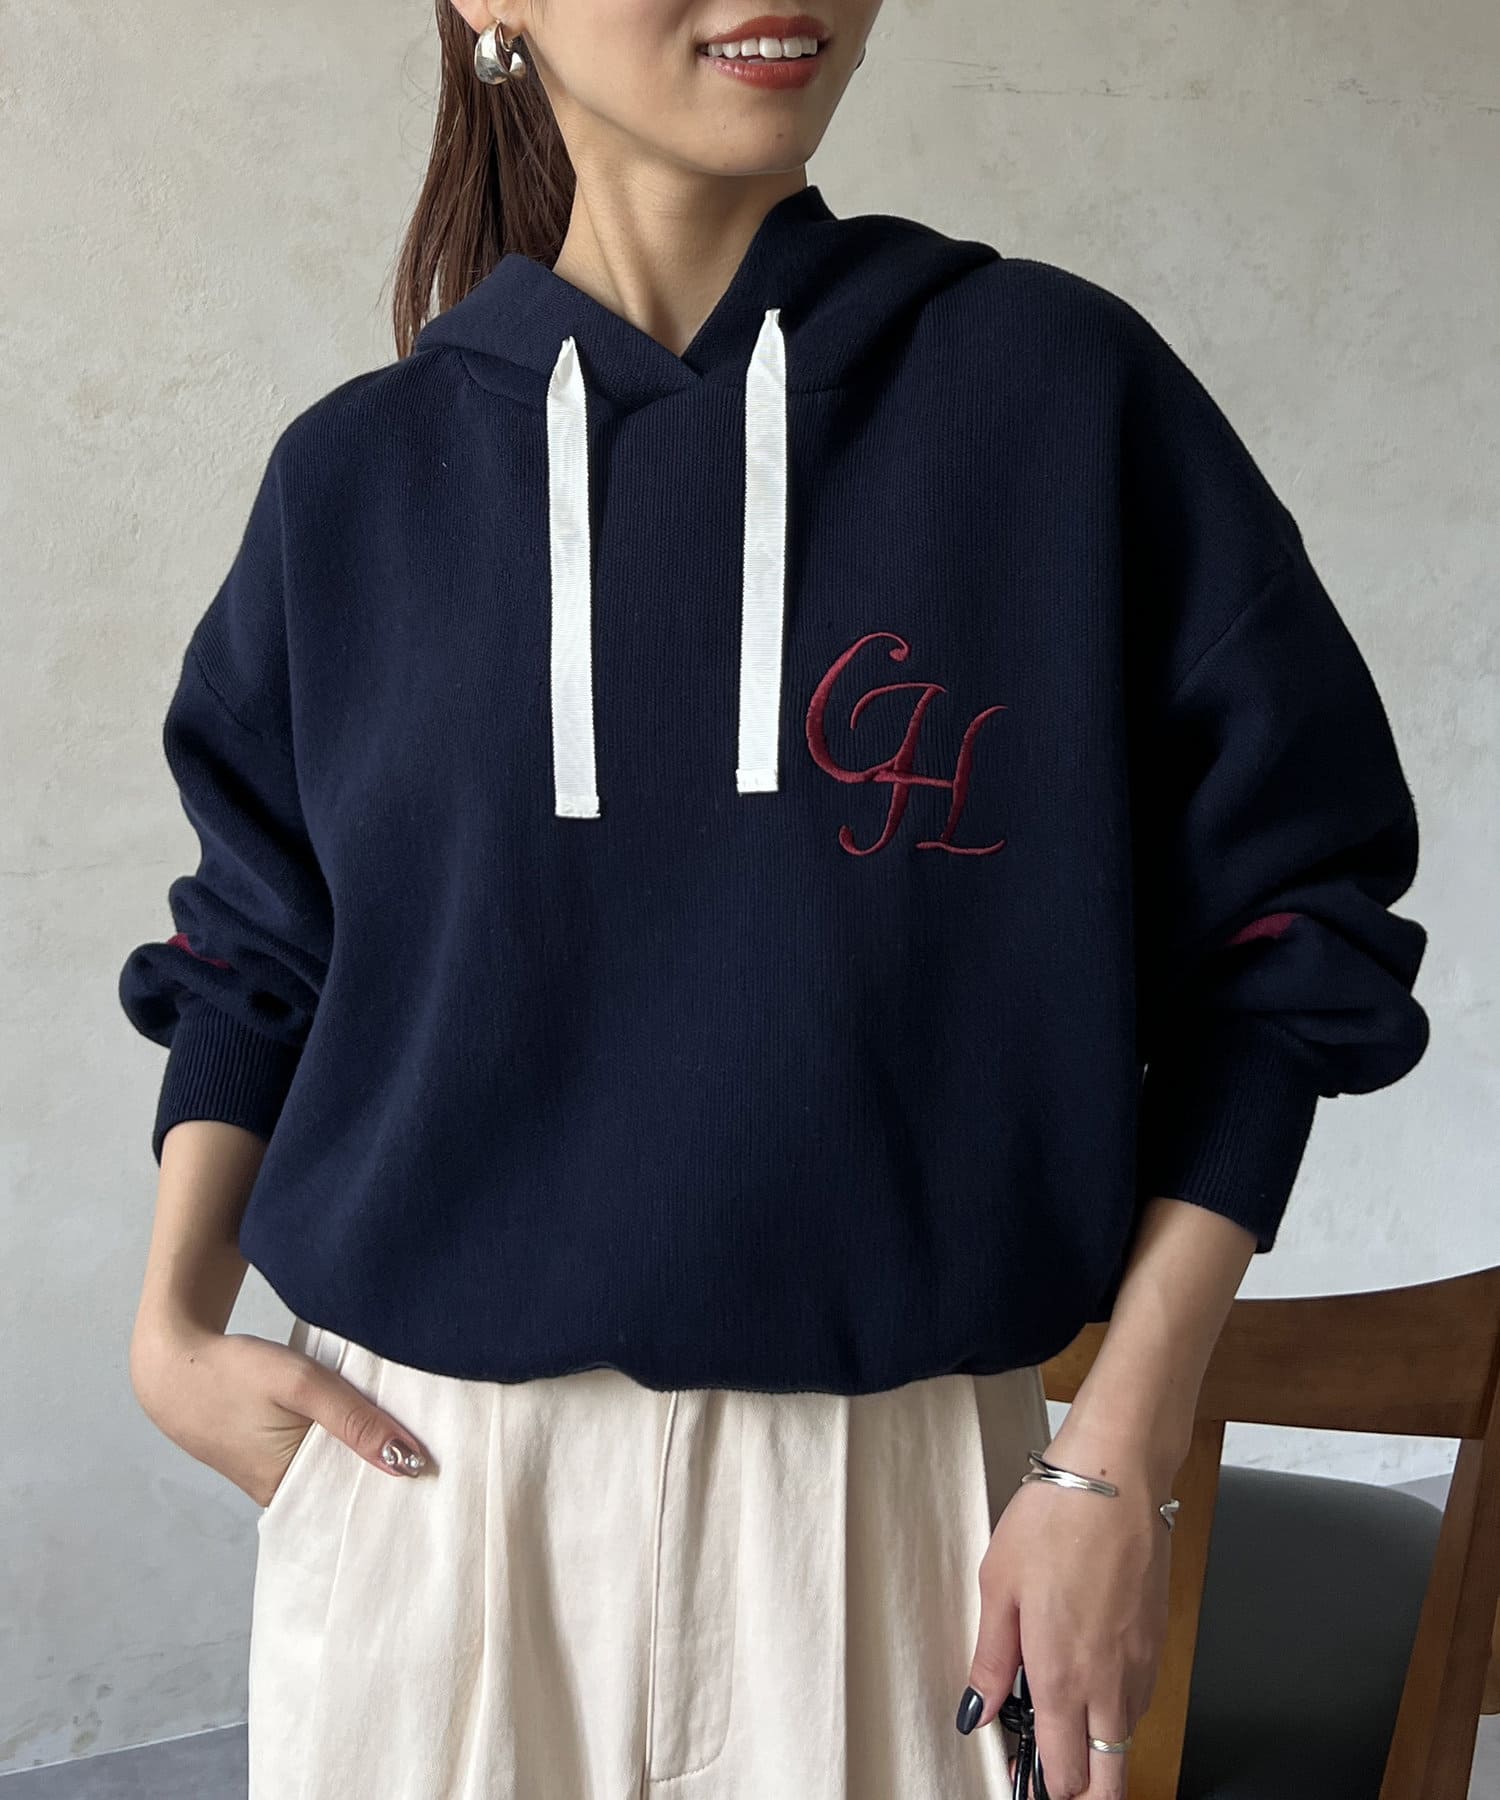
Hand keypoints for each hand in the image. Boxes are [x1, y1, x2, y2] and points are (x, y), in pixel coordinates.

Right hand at [130, 1320, 431, 1508]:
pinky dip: (341, 1447)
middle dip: (390, 1476)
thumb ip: (354, 1420)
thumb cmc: (232, 1372)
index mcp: (288, 1488)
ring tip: (417, 1443)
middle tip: (447, 1464)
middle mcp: (282, 1495)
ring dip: (365, 1457)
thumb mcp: (300, 1384)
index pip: (360, 1502)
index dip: (400, 1492)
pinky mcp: (270, 1461)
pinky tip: (370, 1431)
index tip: (446, 1483)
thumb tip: (410, 1462)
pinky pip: (317, 1460)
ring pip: (335, 1473)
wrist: (171, 1365)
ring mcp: (274, 1480)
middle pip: (350, 1491)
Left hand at [958, 1435, 1172, 1799]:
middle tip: (1056, 1776)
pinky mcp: (1157, 1639)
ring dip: (1101, 1747)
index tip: (1024, 1776)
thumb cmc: (1054, 1520)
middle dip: (1085, 1789)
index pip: (1065, 1772)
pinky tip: (1094, 1681)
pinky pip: (1142, 1699)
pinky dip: (1120, 1709)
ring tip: (1067, 1723)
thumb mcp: (998, 1585)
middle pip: (1110, 1778)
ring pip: (1127, 1739)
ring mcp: (1140, 1663)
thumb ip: (990, 1658)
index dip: (1045, 1787)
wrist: (1115, 1478)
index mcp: (1062, 1675)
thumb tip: (977, 1709)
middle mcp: (1108, 1682)